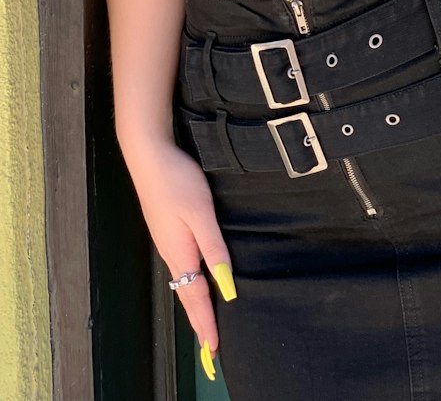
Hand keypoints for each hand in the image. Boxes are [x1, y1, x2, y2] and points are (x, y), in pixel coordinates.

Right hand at [123, 137, 235, 375]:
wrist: (149, 156)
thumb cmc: (178, 181)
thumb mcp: (202, 213)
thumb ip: (214, 247)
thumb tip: (225, 284)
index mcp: (180, 252)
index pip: (195, 297)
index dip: (206, 323)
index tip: (214, 350)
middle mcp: (171, 252)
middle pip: (187, 293)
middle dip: (200, 319)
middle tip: (211, 345)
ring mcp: (167, 240)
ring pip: (184, 280)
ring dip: (196, 302)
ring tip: (207, 319)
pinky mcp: (167, 229)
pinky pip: (182, 265)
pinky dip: (191, 282)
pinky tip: (197, 280)